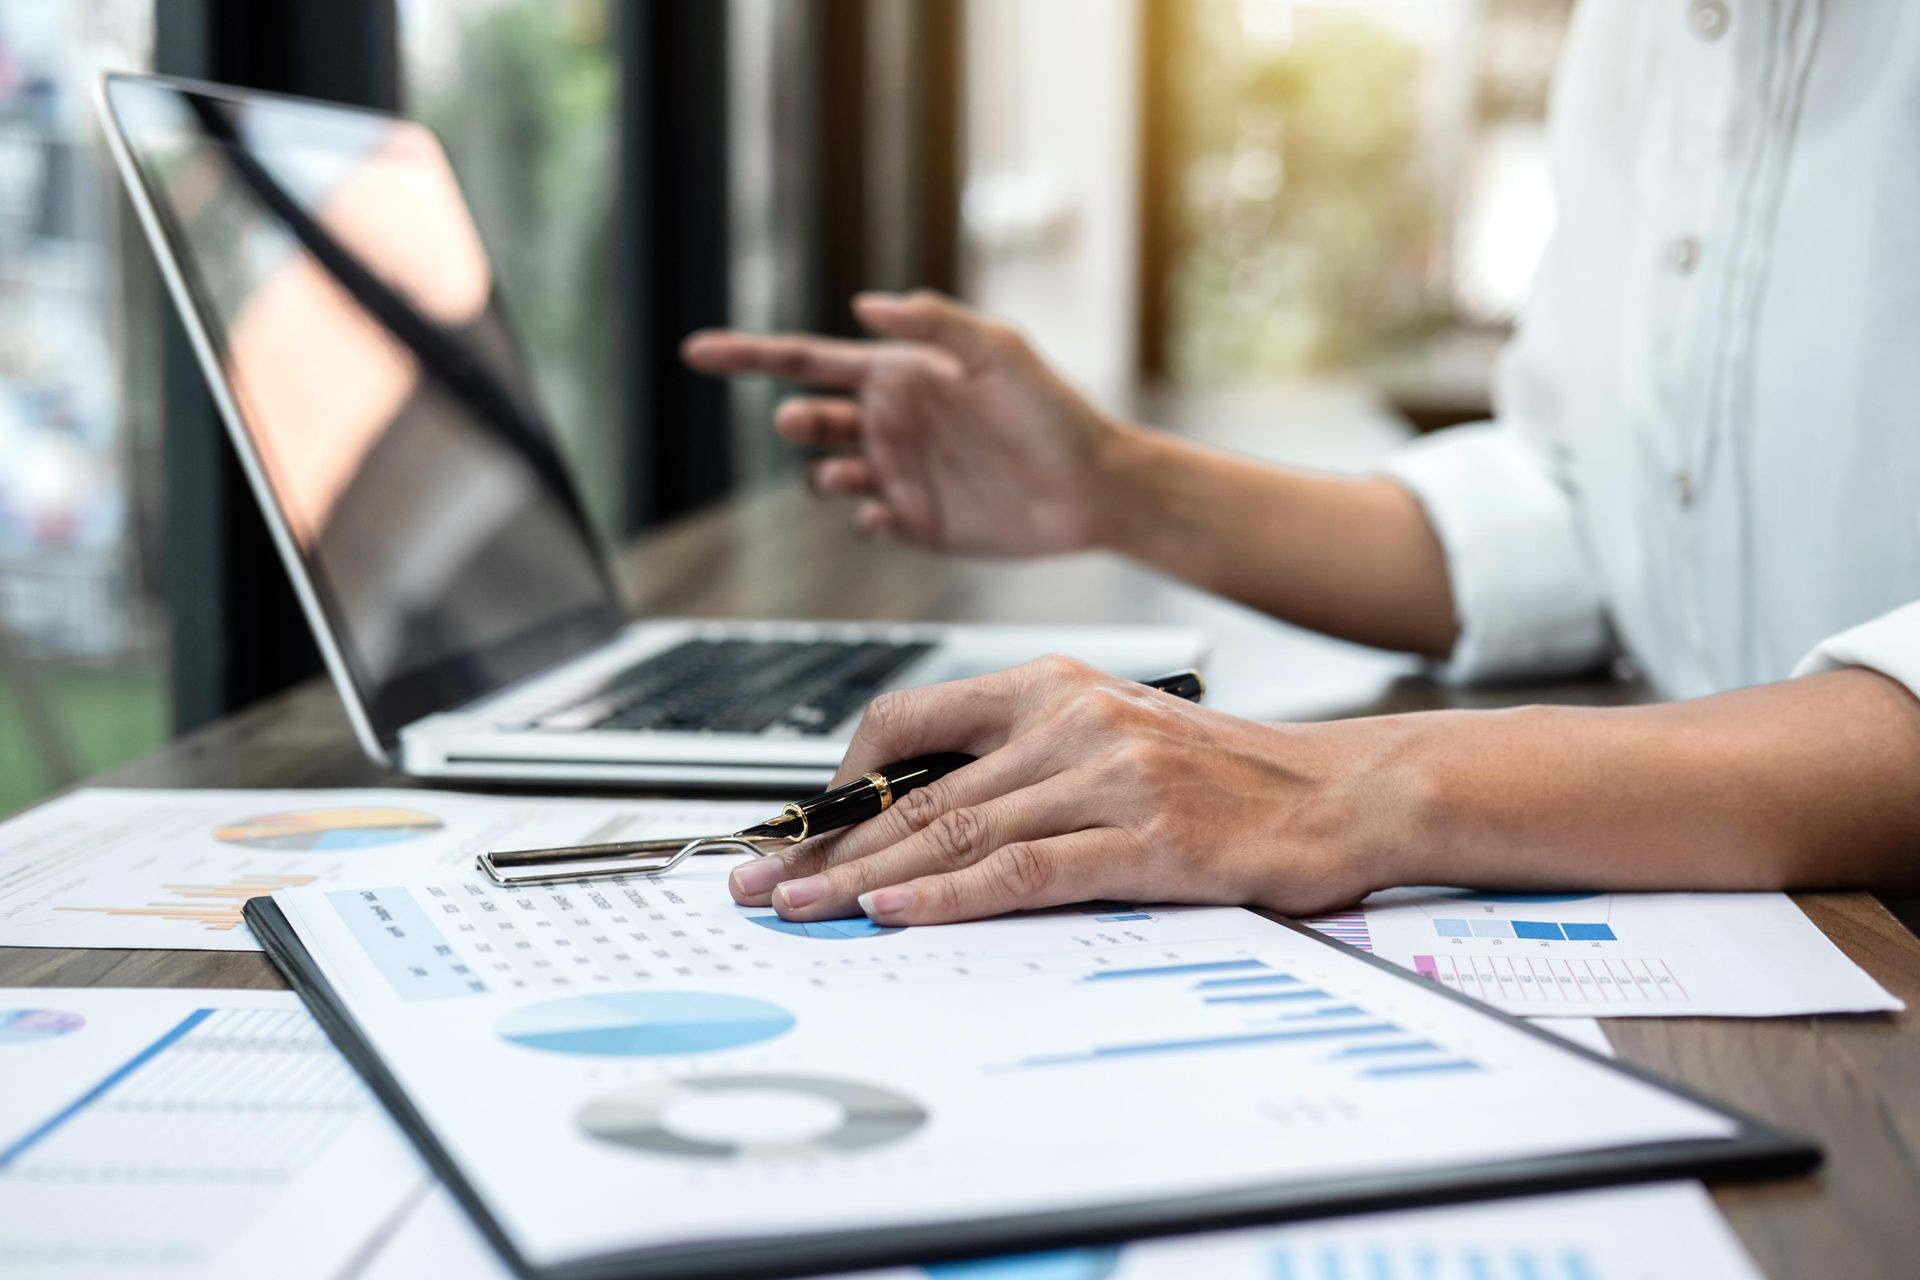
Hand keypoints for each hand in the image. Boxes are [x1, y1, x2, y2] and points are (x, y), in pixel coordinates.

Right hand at [681, 291, 1121, 556]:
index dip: (749, 356)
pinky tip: (889, 513)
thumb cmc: (1052, 409)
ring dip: (825, 474)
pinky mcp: (916, 524)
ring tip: (854, 474)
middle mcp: (889, 422)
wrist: (1093, 486)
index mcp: (898, 373)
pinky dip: (863, 518)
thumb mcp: (999, 350)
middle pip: (807, 421)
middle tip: (808, 424)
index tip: (696, 352)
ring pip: (825, 476)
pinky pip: (865, 522)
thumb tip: (863, 306)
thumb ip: (933, 324)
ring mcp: (898, 474)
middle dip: (795, 422)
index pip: (807, 361)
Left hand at [725, 656, 1417, 924]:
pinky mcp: (1146, 841)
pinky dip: (949, 894)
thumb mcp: (1115, 738)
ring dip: (863, 878)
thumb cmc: (1225, 775)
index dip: (843, 778)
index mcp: (1054, 687)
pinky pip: (1024, 870)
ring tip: (798, 909)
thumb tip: (922, 820)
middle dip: (826, 843)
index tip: (798, 829)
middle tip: (757, 879)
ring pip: (955, 831)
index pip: (912, 721)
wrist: (1342, 790)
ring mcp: (1108, 778)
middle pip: (918, 790)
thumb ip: (1024, 764)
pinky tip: (894, 912)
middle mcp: (1071, 720)